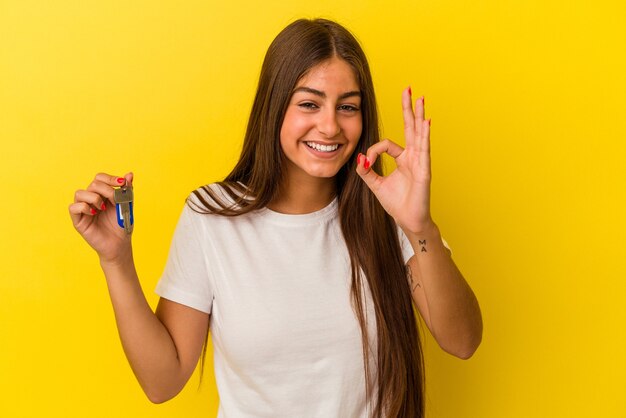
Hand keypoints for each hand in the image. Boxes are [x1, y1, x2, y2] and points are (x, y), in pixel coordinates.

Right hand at [69, 172, 133, 262]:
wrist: (119, 245)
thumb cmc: (122, 226)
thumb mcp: (127, 206)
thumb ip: (127, 191)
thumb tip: (129, 174)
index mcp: (103, 195)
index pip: (100, 178)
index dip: (110, 178)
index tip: (121, 183)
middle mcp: (91, 200)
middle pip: (92, 184)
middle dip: (106, 189)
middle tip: (114, 201)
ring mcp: (84, 210)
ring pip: (80, 193)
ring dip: (94, 197)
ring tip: (103, 208)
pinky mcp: (78, 220)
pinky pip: (73, 207)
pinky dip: (84, 207)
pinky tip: (94, 213)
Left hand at [356, 87, 433, 233]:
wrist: (408, 220)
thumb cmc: (397, 204)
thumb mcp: (375, 185)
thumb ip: (366, 172)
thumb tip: (359, 158)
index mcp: (403, 159)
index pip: (387, 144)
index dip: (373, 151)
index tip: (366, 163)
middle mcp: (413, 156)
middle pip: (410, 127)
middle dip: (408, 108)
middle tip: (408, 89)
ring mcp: (420, 161)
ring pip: (419, 133)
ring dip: (418, 115)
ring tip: (420, 98)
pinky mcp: (424, 170)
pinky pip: (423, 149)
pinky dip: (424, 135)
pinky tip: (426, 121)